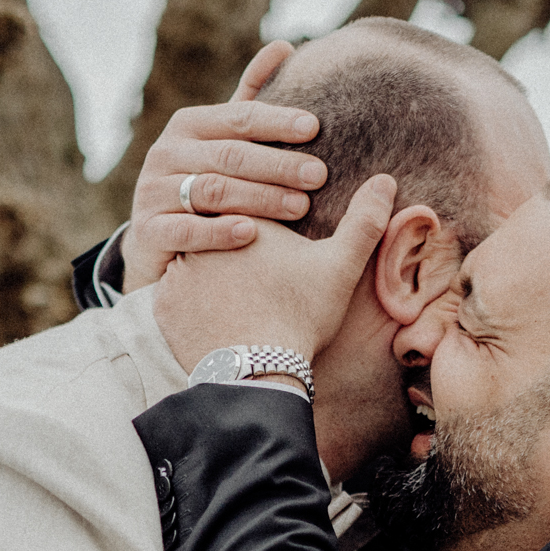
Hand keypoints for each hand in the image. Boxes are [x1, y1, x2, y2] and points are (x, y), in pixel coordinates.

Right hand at [122, 41, 328, 291]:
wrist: (158, 243)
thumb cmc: (203, 184)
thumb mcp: (224, 143)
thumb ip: (250, 101)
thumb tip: (285, 46)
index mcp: (189, 126)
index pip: (237, 118)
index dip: (276, 121)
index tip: (315, 128)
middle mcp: (166, 153)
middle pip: (229, 155)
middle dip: (278, 164)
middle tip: (319, 175)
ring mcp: (153, 192)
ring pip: (212, 191)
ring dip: (259, 198)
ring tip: (300, 207)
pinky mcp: (149, 232)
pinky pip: (186, 231)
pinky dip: (218, 232)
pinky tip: (251, 233)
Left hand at [153, 173, 397, 373]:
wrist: (258, 370)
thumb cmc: (301, 316)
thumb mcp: (340, 267)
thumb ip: (363, 222)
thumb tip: (386, 181)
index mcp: (244, 214)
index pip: (247, 199)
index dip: (262, 220)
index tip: (275, 246)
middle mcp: (202, 233)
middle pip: (216, 227)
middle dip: (230, 244)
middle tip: (254, 278)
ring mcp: (178, 269)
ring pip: (191, 259)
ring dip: (205, 270)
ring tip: (230, 294)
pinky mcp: (163, 303)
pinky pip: (172, 294)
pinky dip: (188, 302)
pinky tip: (210, 315)